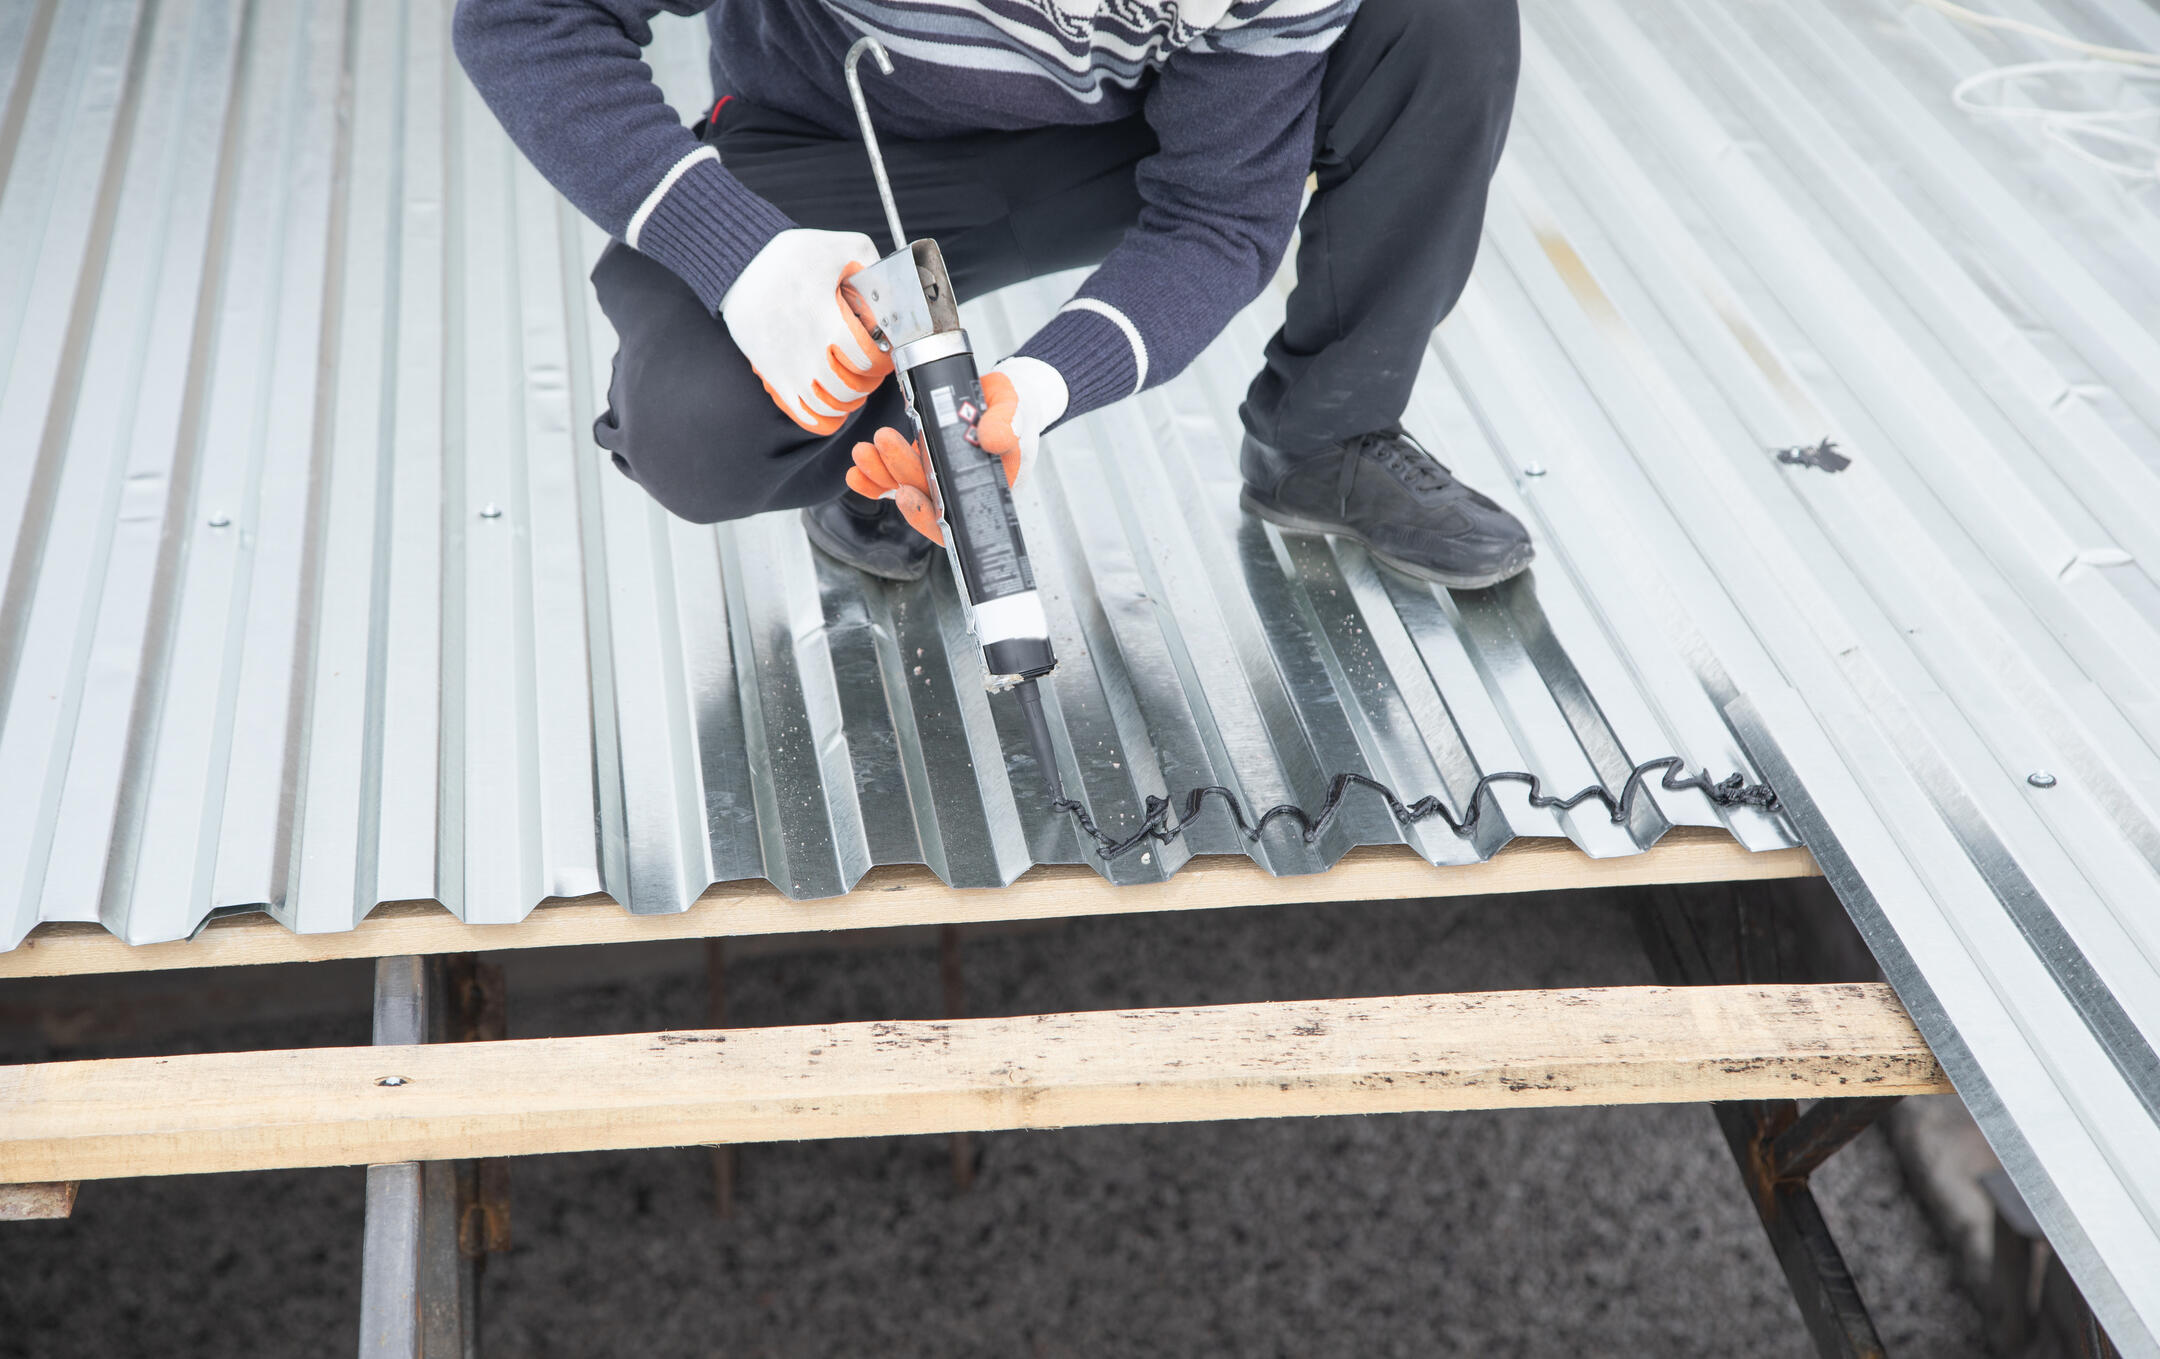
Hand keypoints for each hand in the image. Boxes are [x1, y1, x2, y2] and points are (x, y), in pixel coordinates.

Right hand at [720, 228, 893, 433]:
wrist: (742, 265)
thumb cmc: (792, 256)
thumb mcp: (842, 247)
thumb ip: (875, 267)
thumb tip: (895, 292)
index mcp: (826, 319)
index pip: (867, 360)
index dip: (883, 360)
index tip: (884, 351)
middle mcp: (805, 350)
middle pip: (851, 389)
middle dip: (869, 381)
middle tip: (870, 367)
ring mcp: (787, 367)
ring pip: (829, 408)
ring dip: (848, 400)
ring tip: (852, 382)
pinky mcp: (772, 376)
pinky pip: (804, 416)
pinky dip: (824, 417)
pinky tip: (832, 401)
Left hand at [844, 361, 1067, 544]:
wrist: (1002, 398)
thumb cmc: (1014, 409)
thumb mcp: (1017, 410)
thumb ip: (1008, 425)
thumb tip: (994, 439)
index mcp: (987, 490)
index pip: (957, 519)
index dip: (928, 517)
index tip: (907, 494)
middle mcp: (959, 492)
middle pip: (925, 499)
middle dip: (899, 475)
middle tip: (884, 443)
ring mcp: (938, 480)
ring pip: (906, 488)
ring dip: (880, 474)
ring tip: (863, 452)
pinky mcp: (921, 465)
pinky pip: (894, 480)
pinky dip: (873, 478)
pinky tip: (856, 473)